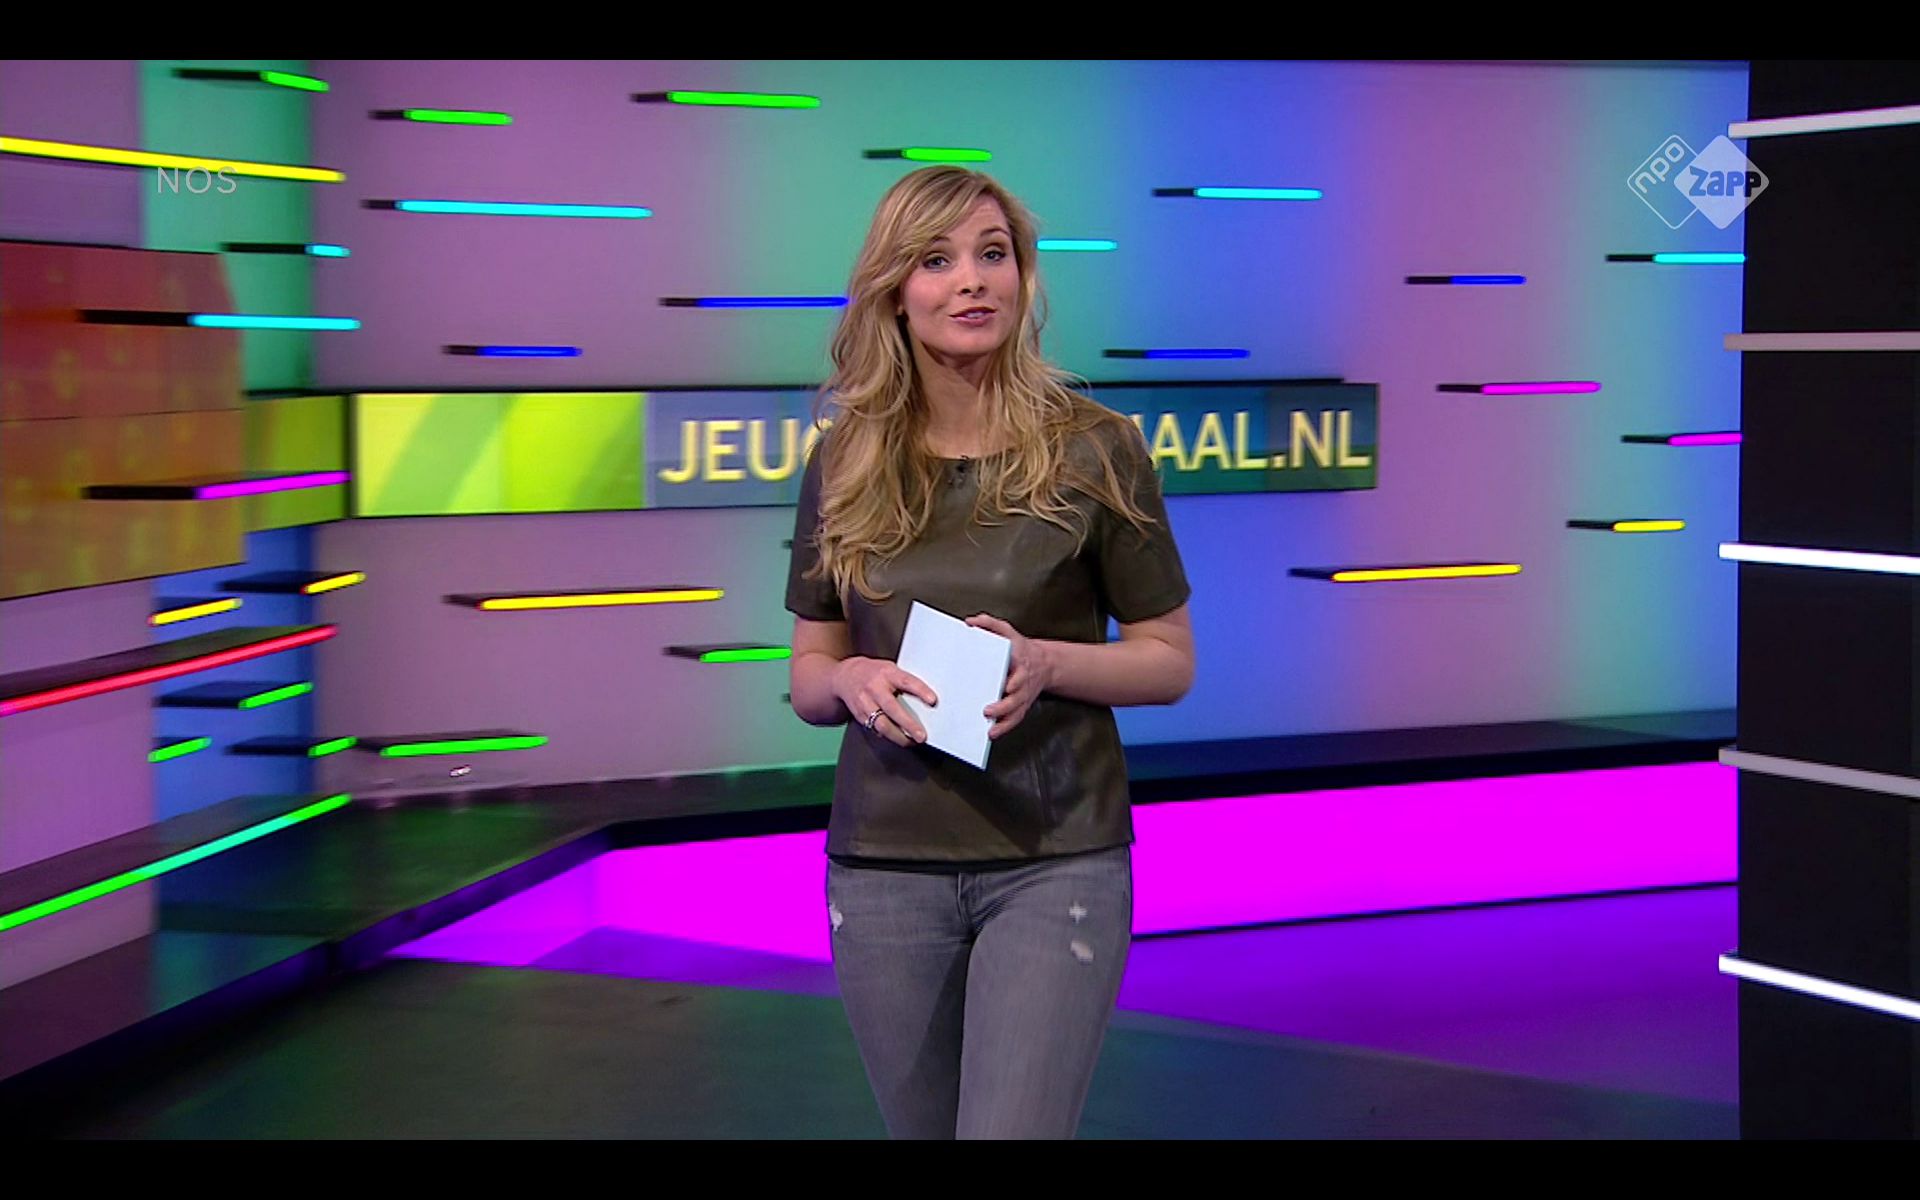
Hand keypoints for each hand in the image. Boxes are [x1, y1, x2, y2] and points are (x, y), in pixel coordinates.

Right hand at [832, 656, 935, 747]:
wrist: (845, 676)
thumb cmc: (874, 673)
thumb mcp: (890, 670)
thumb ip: (904, 682)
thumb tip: (926, 700)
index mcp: (887, 673)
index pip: (906, 681)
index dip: (920, 691)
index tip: (933, 701)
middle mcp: (874, 688)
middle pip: (892, 708)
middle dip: (908, 724)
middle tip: (921, 736)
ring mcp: (865, 702)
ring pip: (881, 724)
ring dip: (898, 736)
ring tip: (911, 742)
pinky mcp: (859, 715)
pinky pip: (874, 729)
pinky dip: (887, 736)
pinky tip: (896, 738)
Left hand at [965, 613, 1053, 738]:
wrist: (1044, 663)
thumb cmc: (1021, 648)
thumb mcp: (1008, 631)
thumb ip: (990, 624)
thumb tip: (970, 622)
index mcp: (1021, 664)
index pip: (1020, 674)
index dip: (1015, 682)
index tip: (1007, 686)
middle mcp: (1023, 682)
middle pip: (1016, 697)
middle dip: (1003, 706)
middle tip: (987, 710)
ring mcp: (1023, 696)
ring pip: (1016, 712)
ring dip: (1003, 722)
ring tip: (989, 729)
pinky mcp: (1022, 705)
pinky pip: (1015, 719)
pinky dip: (1005, 728)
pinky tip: (992, 733)